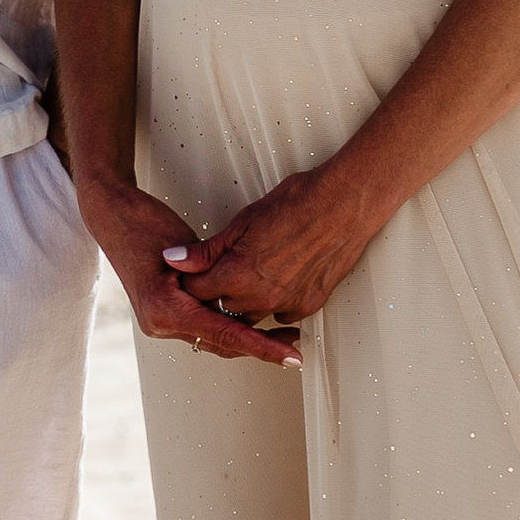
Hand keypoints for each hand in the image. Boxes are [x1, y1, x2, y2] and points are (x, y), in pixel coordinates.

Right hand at [75, 172, 300, 369]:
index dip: (262, 347)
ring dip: (244, 338)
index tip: (288, 357)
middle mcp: (159, 323)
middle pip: (220, 344)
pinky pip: (201, 329)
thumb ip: (211, 275)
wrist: (112, 216)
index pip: (225, 334)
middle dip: (259, 346)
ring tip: (279, 335)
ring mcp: (158, 322)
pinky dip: (225, 326)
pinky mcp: (162, 316)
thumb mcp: (184, 246)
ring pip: (212, 339)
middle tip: (293, 345)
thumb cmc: (143, 223)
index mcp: (165, 309)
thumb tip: (245, 295)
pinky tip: (246, 321)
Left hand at [173, 156, 386, 330]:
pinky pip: (281, 314)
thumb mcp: (243, 221)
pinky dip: (274, 302)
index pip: (197, 290)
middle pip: (221, 307)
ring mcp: (287, 304)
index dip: (191, 278)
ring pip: (251, 315)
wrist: (344, 205)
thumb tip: (175, 259)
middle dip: (216, 291)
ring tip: (252, 273)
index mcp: (237, 274)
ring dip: (245, 300)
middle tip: (223, 268)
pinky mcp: (309, 305)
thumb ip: (207, 249)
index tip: (193, 270)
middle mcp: (261, 297)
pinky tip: (277, 281)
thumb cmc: (299, 204)